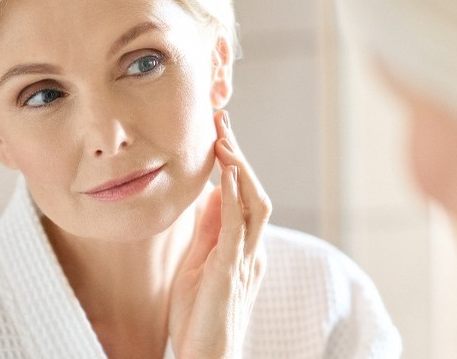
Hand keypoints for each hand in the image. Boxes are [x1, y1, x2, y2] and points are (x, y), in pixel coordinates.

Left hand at [169, 110, 271, 357]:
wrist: (206, 357)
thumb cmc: (200, 316)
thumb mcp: (201, 263)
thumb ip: (210, 231)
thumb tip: (214, 194)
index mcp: (245, 248)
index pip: (245, 196)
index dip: (236, 162)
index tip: (220, 132)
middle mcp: (252, 250)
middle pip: (255, 192)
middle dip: (240, 155)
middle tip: (222, 121)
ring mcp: (246, 260)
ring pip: (255, 204)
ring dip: (241, 169)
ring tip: (224, 140)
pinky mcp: (231, 271)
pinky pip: (238, 228)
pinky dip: (236, 197)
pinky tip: (228, 173)